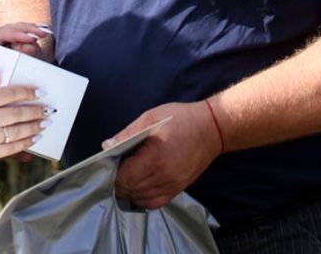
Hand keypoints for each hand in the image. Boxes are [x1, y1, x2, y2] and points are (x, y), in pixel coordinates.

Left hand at [0, 23, 54, 111]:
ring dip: (33, 39)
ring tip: (40, 45)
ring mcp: (3, 52)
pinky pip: (23, 52)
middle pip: (15, 31)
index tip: (30, 37)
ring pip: (21, 40)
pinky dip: (33, 50)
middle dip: (30, 29)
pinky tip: (42, 53)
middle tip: (44, 32)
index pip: (4, 33)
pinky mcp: (8, 62)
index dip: (18, 32)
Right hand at [0, 71, 47, 172]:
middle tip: (48, 108)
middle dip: (36, 110)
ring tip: (45, 123)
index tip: (39, 91)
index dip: (27, 92)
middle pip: (17, 112)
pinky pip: (11, 148)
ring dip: (34, 126)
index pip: (8, 93)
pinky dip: (25, 143)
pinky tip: (34, 138)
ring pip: (17, 131)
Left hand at [102, 101, 220, 209]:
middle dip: (118, 182)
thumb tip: (107, 146)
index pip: (125, 177)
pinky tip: (138, 189)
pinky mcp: (178, 188)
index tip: (109, 164)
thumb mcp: (151, 118)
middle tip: (113, 171)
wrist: (212, 129)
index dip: (113, 173)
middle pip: (131, 189)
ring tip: (124, 179)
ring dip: (129, 191)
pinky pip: (155, 202)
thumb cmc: (182, 119)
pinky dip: (143, 199)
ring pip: (141, 198)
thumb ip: (128, 133)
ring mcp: (172, 185)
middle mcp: (164, 176)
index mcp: (155, 157)